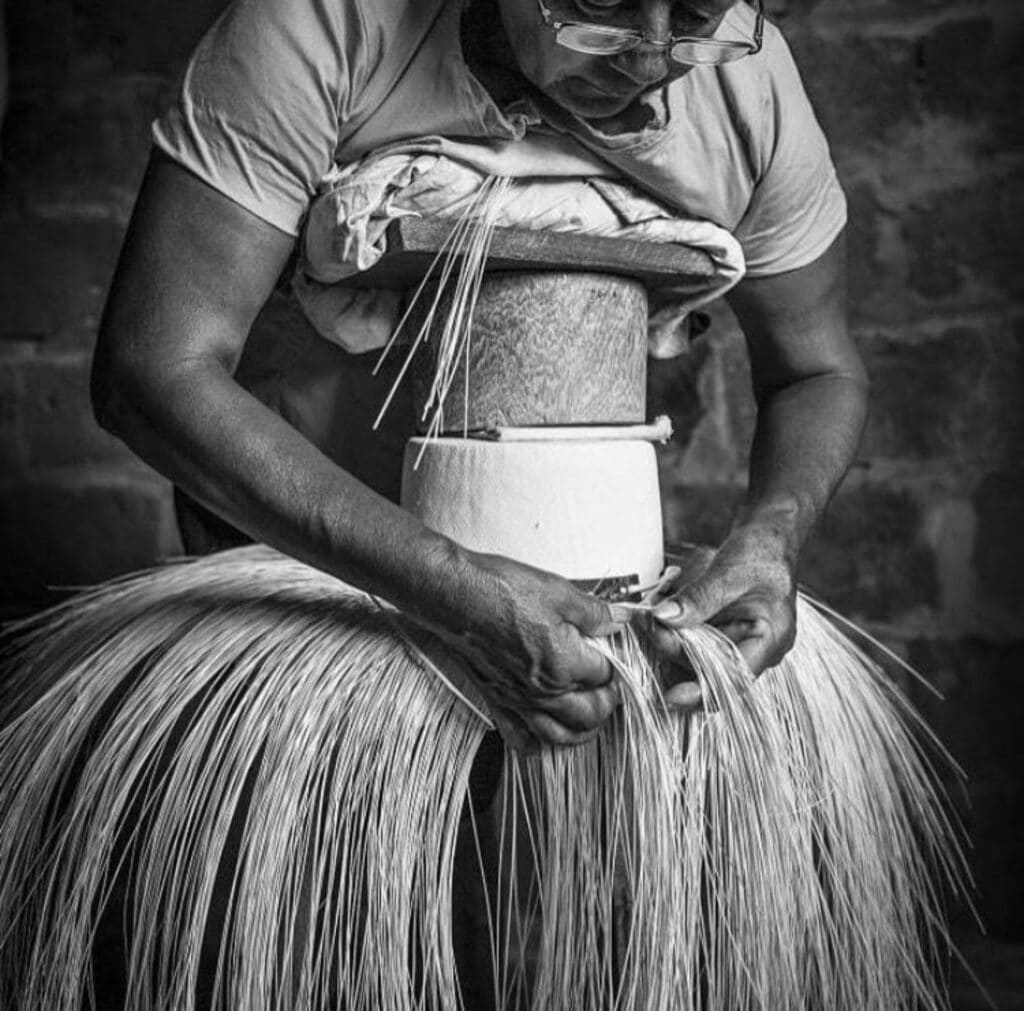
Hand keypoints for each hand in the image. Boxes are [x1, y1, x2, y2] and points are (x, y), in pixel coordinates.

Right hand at [435, 550, 628, 750]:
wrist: (453, 596)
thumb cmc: (501, 590)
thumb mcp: (557, 591)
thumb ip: (594, 613)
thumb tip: (620, 619)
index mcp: (565, 663)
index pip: (604, 675)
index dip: (613, 663)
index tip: (613, 653)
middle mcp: (544, 689)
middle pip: (589, 713)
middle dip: (607, 703)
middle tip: (610, 687)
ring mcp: (518, 698)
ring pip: (559, 734)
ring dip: (580, 732)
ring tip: (589, 718)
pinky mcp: (496, 698)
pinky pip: (517, 736)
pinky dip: (532, 746)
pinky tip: (541, 744)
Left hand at [644, 526, 797, 711]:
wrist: (766, 539)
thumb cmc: (760, 553)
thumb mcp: (730, 571)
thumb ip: (699, 597)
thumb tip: (663, 618)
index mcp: (770, 640)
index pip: (737, 679)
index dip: (705, 692)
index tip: (673, 697)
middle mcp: (754, 649)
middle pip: (709, 669)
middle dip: (676, 651)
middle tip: (650, 626)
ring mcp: (735, 642)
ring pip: (696, 657)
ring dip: (670, 640)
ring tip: (649, 618)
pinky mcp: (718, 634)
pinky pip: (692, 642)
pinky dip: (674, 631)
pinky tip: (658, 615)